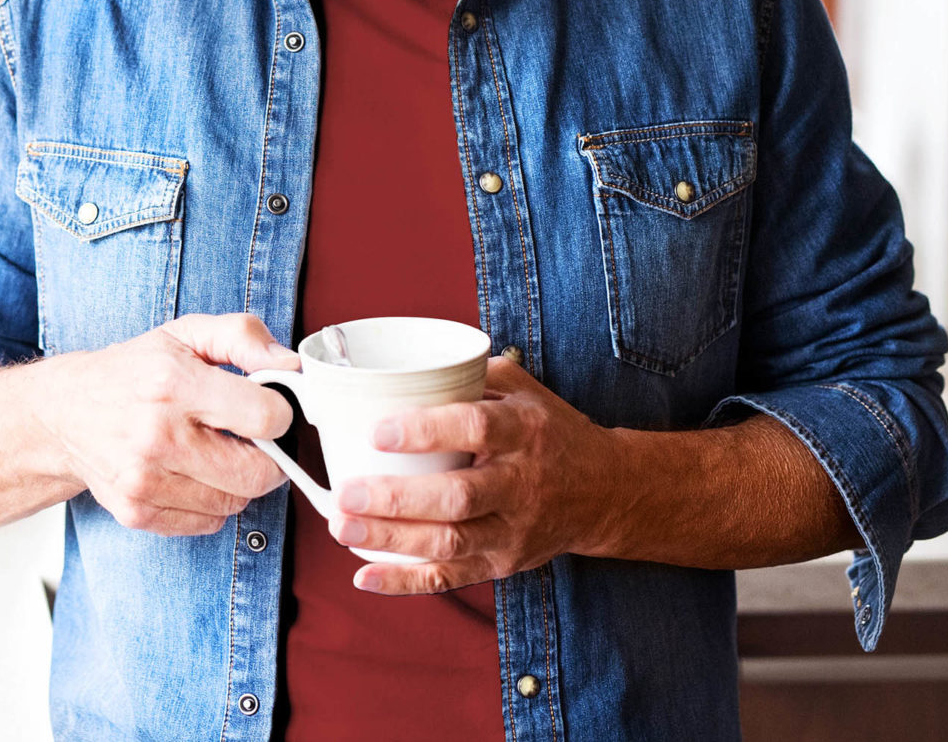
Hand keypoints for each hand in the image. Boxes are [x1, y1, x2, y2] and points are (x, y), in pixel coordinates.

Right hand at [39, 313, 297, 536]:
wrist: (63, 414)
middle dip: (268, 457)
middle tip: (251, 437)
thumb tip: (290, 364)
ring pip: (235, 502)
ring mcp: (144, 480)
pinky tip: (192, 473)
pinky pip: (208, 522)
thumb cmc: (131, 372)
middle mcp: (157, 436)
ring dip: (237, 480)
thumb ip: (243, 337)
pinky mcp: (136, 512)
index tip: (269, 406)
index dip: (280, 412)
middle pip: (257, 474)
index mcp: (172, 383)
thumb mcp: (185, 334)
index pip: (265, 418)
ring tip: (214, 451)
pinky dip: (211, 502)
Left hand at [328, 356, 621, 593]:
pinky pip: (452, 578)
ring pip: (450, 543)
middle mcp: (521, 484)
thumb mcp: (522, 390)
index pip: (475, 429)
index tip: (376, 431)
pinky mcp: (503, 563)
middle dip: (396, 500)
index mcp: (524, 431)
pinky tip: (365, 576)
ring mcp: (513, 530)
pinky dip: (406, 581)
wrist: (605, 491)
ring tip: (342, 528)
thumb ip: (468, 374)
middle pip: (458, 498)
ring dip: (391, 539)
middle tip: (345, 493)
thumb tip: (399, 364)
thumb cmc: (548, 431)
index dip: (425, 431)